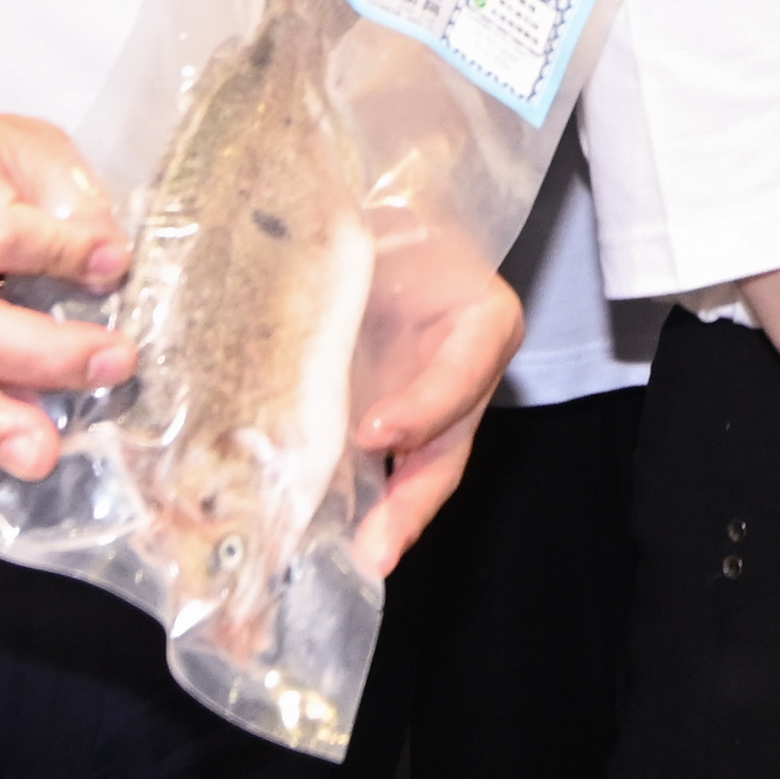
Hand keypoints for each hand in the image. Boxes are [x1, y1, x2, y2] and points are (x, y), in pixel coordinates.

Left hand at [345, 227, 525, 577]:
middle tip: (376, 548)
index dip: (425, 407)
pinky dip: (349, 505)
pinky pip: (371, 472)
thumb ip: (354, 262)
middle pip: (445, 448)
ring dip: (383, 519)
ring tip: (352, 559)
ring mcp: (423, 410)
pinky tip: (315, 536)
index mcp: (479, 319)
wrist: (358, 219)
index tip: (374, 433)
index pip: (463, 370)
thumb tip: (300, 308)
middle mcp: (459, 376)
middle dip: (410, 504)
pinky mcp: (381, 426)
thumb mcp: (377, 230)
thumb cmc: (379, 221)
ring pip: (414, 474)